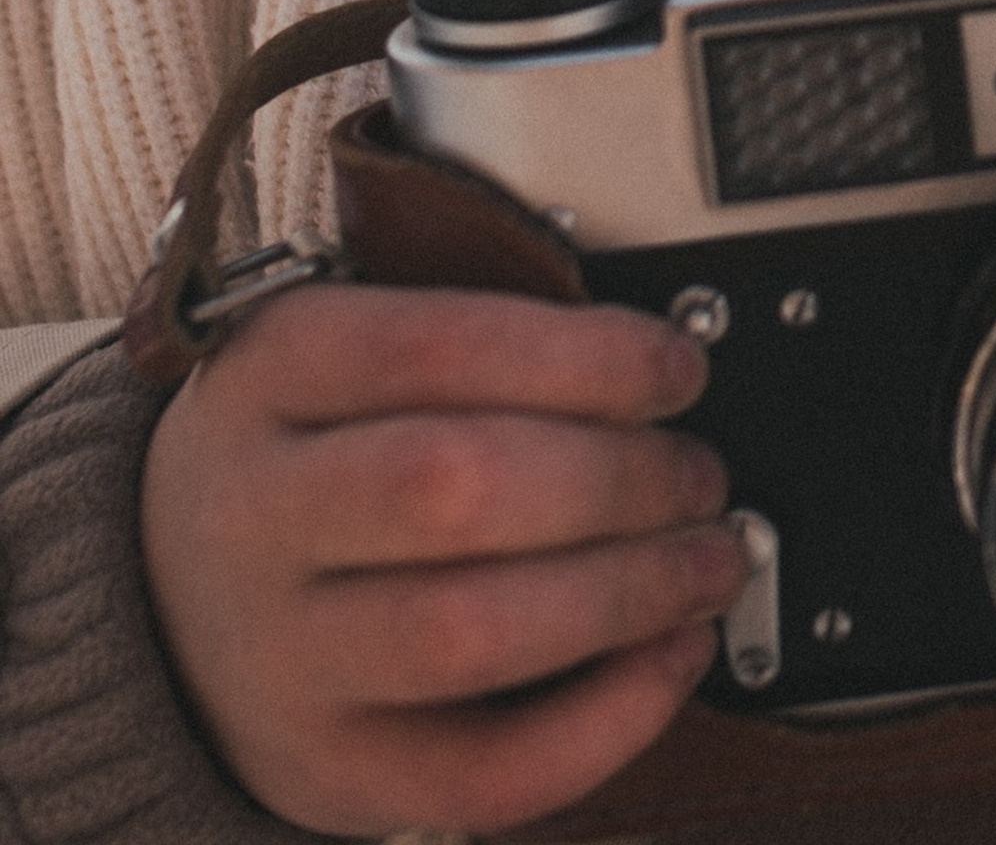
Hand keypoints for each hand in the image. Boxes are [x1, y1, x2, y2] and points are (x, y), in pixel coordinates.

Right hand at [141, 284, 749, 835]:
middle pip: (455, 489)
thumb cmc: (306, 449)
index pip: (434, 346)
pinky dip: (602, 721)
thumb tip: (652, 367)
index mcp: (268, 375)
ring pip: (469, 634)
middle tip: (698, 473)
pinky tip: (668, 658)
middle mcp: (258, 515)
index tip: (676, 367)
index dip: (582, 358)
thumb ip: (475, 343)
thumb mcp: (342, 352)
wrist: (166, 592)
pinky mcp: (326, 770)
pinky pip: (479, 772)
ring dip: (627, 595)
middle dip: (618, 479)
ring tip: (708, 560)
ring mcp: (284, 657)